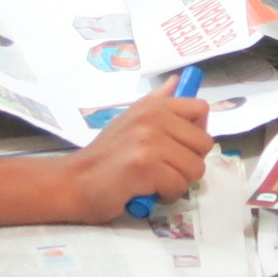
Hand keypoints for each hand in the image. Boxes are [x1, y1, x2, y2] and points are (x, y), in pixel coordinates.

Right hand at [54, 85, 212, 220]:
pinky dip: (165, 195)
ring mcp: (149, 141)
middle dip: (188, 164)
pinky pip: (178, 186)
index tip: (179, 147)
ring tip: (153, 181)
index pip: (200, 110)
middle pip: (203, 144)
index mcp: (153, 105)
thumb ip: (157, 102)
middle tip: (164, 170)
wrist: (74, 181)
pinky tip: (146, 191)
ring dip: (177, 183)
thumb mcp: (130, 120)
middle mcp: (153, 118)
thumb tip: (177, 81)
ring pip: (194, 168)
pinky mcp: (146, 167)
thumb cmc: (105, 156)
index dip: (197, 132)